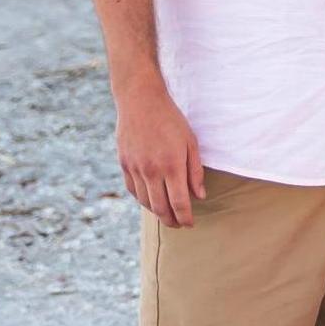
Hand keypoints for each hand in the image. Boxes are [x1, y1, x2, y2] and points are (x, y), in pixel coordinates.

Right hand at [115, 78, 204, 227]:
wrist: (140, 101)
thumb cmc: (171, 120)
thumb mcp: (190, 142)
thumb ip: (195, 171)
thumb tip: (200, 196)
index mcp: (171, 165)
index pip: (179, 203)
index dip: (186, 218)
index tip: (190, 224)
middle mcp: (151, 170)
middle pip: (161, 208)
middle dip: (172, 221)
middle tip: (179, 224)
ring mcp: (135, 168)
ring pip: (145, 202)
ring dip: (157, 212)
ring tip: (166, 214)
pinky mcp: (124, 164)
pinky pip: (133, 190)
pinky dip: (143, 199)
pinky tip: (151, 200)